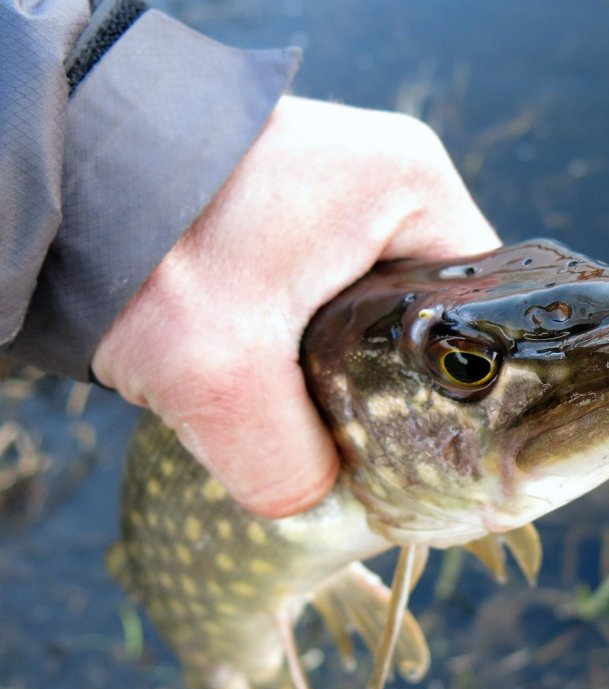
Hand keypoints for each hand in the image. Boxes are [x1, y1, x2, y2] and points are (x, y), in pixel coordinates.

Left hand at [92, 96, 499, 517]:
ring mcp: (332, 189)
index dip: (454, 393)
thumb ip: (285, 464)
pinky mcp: (283, 212)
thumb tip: (316, 505)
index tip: (420, 450)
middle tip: (353, 445)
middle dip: (387, 387)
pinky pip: (323, 298)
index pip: (478, 312)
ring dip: (337, 370)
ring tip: (301, 414)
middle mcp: (383, 178)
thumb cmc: (141, 240)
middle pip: (424, 319)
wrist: (45, 177)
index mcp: (411, 186)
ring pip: (368, 315)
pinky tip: (267, 379)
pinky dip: (299, 345)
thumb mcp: (219, 374)